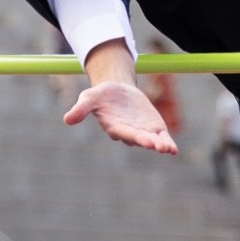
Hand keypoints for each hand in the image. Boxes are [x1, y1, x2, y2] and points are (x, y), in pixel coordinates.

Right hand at [64, 82, 178, 154]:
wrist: (118, 91)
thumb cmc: (101, 96)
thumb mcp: (89, 98)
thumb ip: (81, 109)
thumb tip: (66, 120)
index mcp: (114, 127)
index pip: (122, 132)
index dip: (131, 135)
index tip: (138, 139)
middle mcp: (129, 133)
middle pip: (139, 138)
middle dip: (147, 141)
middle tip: (156, 145)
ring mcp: (143, 132)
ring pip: (152, 140)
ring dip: (160, 145)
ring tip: (168, 149)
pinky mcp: (154, 128)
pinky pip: (162, 138)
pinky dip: (167, 143)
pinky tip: (173, 150)